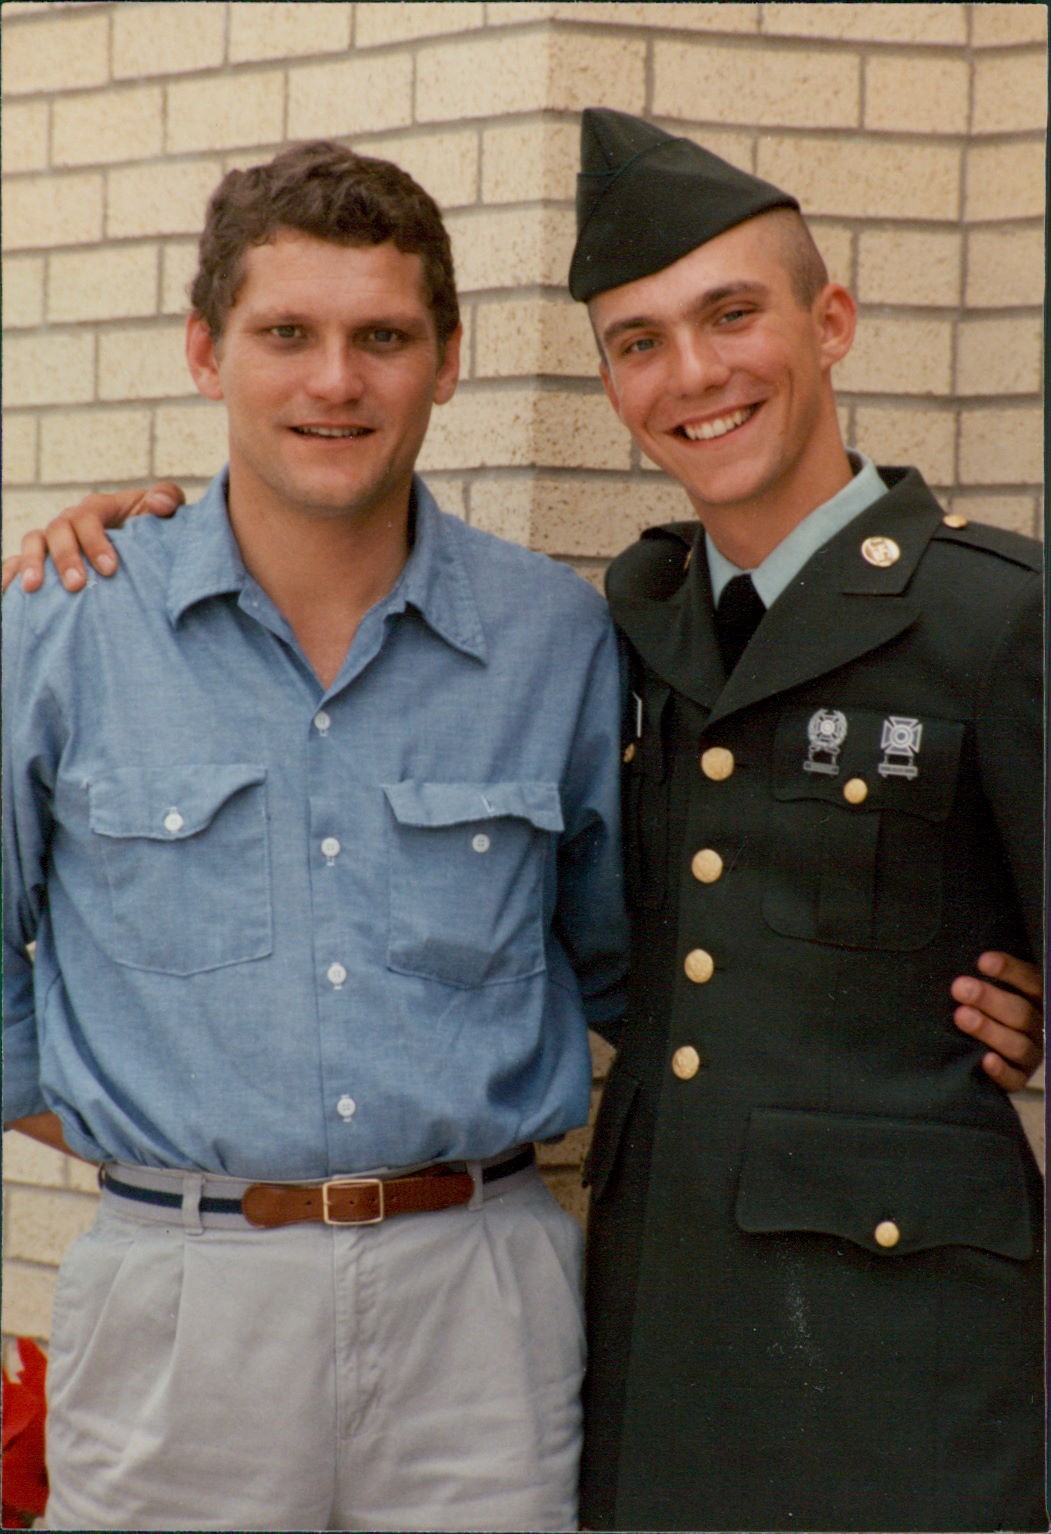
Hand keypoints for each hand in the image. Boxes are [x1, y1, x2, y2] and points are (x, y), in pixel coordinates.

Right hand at [2, 482, 184, 594]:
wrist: (143, 547)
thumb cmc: (152, 528)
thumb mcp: (164, 510)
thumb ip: (167, 498)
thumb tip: (159, 503)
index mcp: (96, 508)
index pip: (88, 518)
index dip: (95, 541)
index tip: (110, 569)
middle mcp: (69, 522)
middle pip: (57, 531)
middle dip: (65, 558)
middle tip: (77, 586)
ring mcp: (52, 540)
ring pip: (33, 543)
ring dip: (31, 564)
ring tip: (33, 589)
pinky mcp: (42, 560)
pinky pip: (17, 562)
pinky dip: (9, 574)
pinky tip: (9, 593)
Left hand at [952, 951, 1043, 1091]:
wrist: (984, 1050)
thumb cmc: (984, 1008)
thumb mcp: (990, 990)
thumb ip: (985, 976)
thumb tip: (967, 957)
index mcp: (1037, 999)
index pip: (1031, 982)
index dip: (1010, 971)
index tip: (982, 961)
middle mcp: (1040, 1027)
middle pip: (1022, 1013)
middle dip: (990, 1000)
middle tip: (960, 988)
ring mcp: (1032, 1055)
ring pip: (1018, 1045)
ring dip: (989, 1030)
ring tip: (962, 1016)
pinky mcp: (1019, 1079)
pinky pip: (1014, 1079)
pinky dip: (1001, 1071)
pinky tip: (985, 1060)